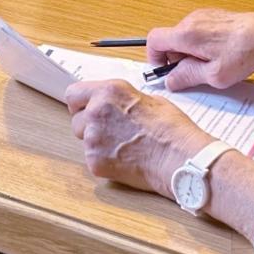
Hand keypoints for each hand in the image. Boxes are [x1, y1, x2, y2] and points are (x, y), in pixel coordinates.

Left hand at [65, 79, 211, 197]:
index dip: (81, 103)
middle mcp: (96, 112)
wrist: (180, 159)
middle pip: (76, 119)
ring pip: (83, 140)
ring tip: (122, 146)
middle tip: (110, 131)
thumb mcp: (149, 100)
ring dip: (97, 143)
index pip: (74, 94)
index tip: (86, 109)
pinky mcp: (95, 161)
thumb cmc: (172, 130)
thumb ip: (123, 101)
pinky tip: (125, 159)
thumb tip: (116, 106)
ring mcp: (93, 138)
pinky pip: (92, 159)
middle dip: (89, 125)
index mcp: (109, 91)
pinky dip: (104, 160)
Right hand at [146, 9, 253, 90]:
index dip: (154, 57)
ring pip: (184, 36)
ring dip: (189, 52)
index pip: (153, 40)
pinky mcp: (214, 16)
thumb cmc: (244, 52)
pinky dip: (200, 45)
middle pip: (169, 39)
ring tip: (209, 66)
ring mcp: (203, 16)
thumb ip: (187, 77)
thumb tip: (171, 80)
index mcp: (186, 34)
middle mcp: (191, 21)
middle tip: (191, 73)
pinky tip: (218, 56)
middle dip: (174, 58)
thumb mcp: (213, 75)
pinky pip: (197, 31)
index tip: (165, 70)